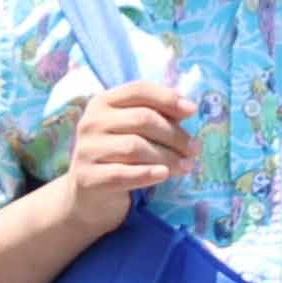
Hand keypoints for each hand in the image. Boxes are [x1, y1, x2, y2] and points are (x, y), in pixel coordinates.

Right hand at [47, 80, 194, 240]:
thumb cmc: (118, 154)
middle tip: (194, 149)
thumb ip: (158, 115)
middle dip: (174, 134)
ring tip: (185, 166)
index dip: (168, 98)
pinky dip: (146, 174)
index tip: (192, 111)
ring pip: (135, 147)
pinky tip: (163, 175)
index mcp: (103, 102)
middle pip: (142, 119)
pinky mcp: (87, 177)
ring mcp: (87, 149)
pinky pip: (122, 174)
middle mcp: (92, 122)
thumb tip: (188, 108)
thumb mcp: (134, 130)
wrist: (88, 192)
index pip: (139, 90)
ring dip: (167, 157)